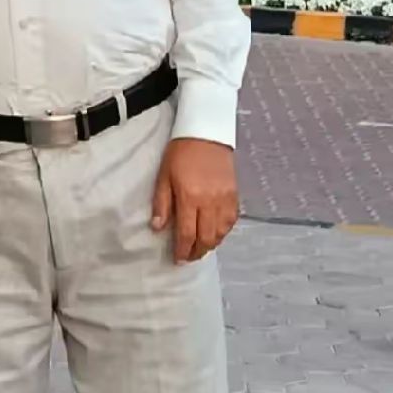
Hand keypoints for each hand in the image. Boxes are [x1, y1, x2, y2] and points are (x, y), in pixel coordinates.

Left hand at [151, 138, 238, 263]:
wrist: (206, 133)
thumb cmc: (180, 153)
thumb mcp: (164, 176)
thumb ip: (162, 204)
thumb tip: (157, 227)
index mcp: (190, 197)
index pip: (187, 234)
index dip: (182, 250)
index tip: (178, 259)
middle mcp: (210, 202)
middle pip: (206, 238)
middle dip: (197, 252)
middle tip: (189, 257)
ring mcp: (225, 199)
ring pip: (221, 233)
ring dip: (211, 244)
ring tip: (201, 247)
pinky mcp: (234, 194)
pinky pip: (232, 221)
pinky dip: (224, 232)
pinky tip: (216, 233)